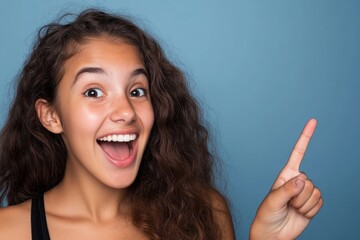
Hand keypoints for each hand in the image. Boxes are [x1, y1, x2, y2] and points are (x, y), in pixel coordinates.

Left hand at [250, 119, 322, 239]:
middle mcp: (297, 180)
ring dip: (304, 204)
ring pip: (315, 192)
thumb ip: (286, 190)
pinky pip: (319, 203)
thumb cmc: (267, 215)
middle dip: (298, 195)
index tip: (313, 121)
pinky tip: (300, 213)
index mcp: (286, 174)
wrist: (273, 234)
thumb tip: (302, 180)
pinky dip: (310, 211)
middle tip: (287, 203)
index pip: (298, 153)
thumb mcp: (272, 201)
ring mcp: (306, 192)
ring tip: (292, 209)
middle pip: (308, 181)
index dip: (306, 137)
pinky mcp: (313, 204)